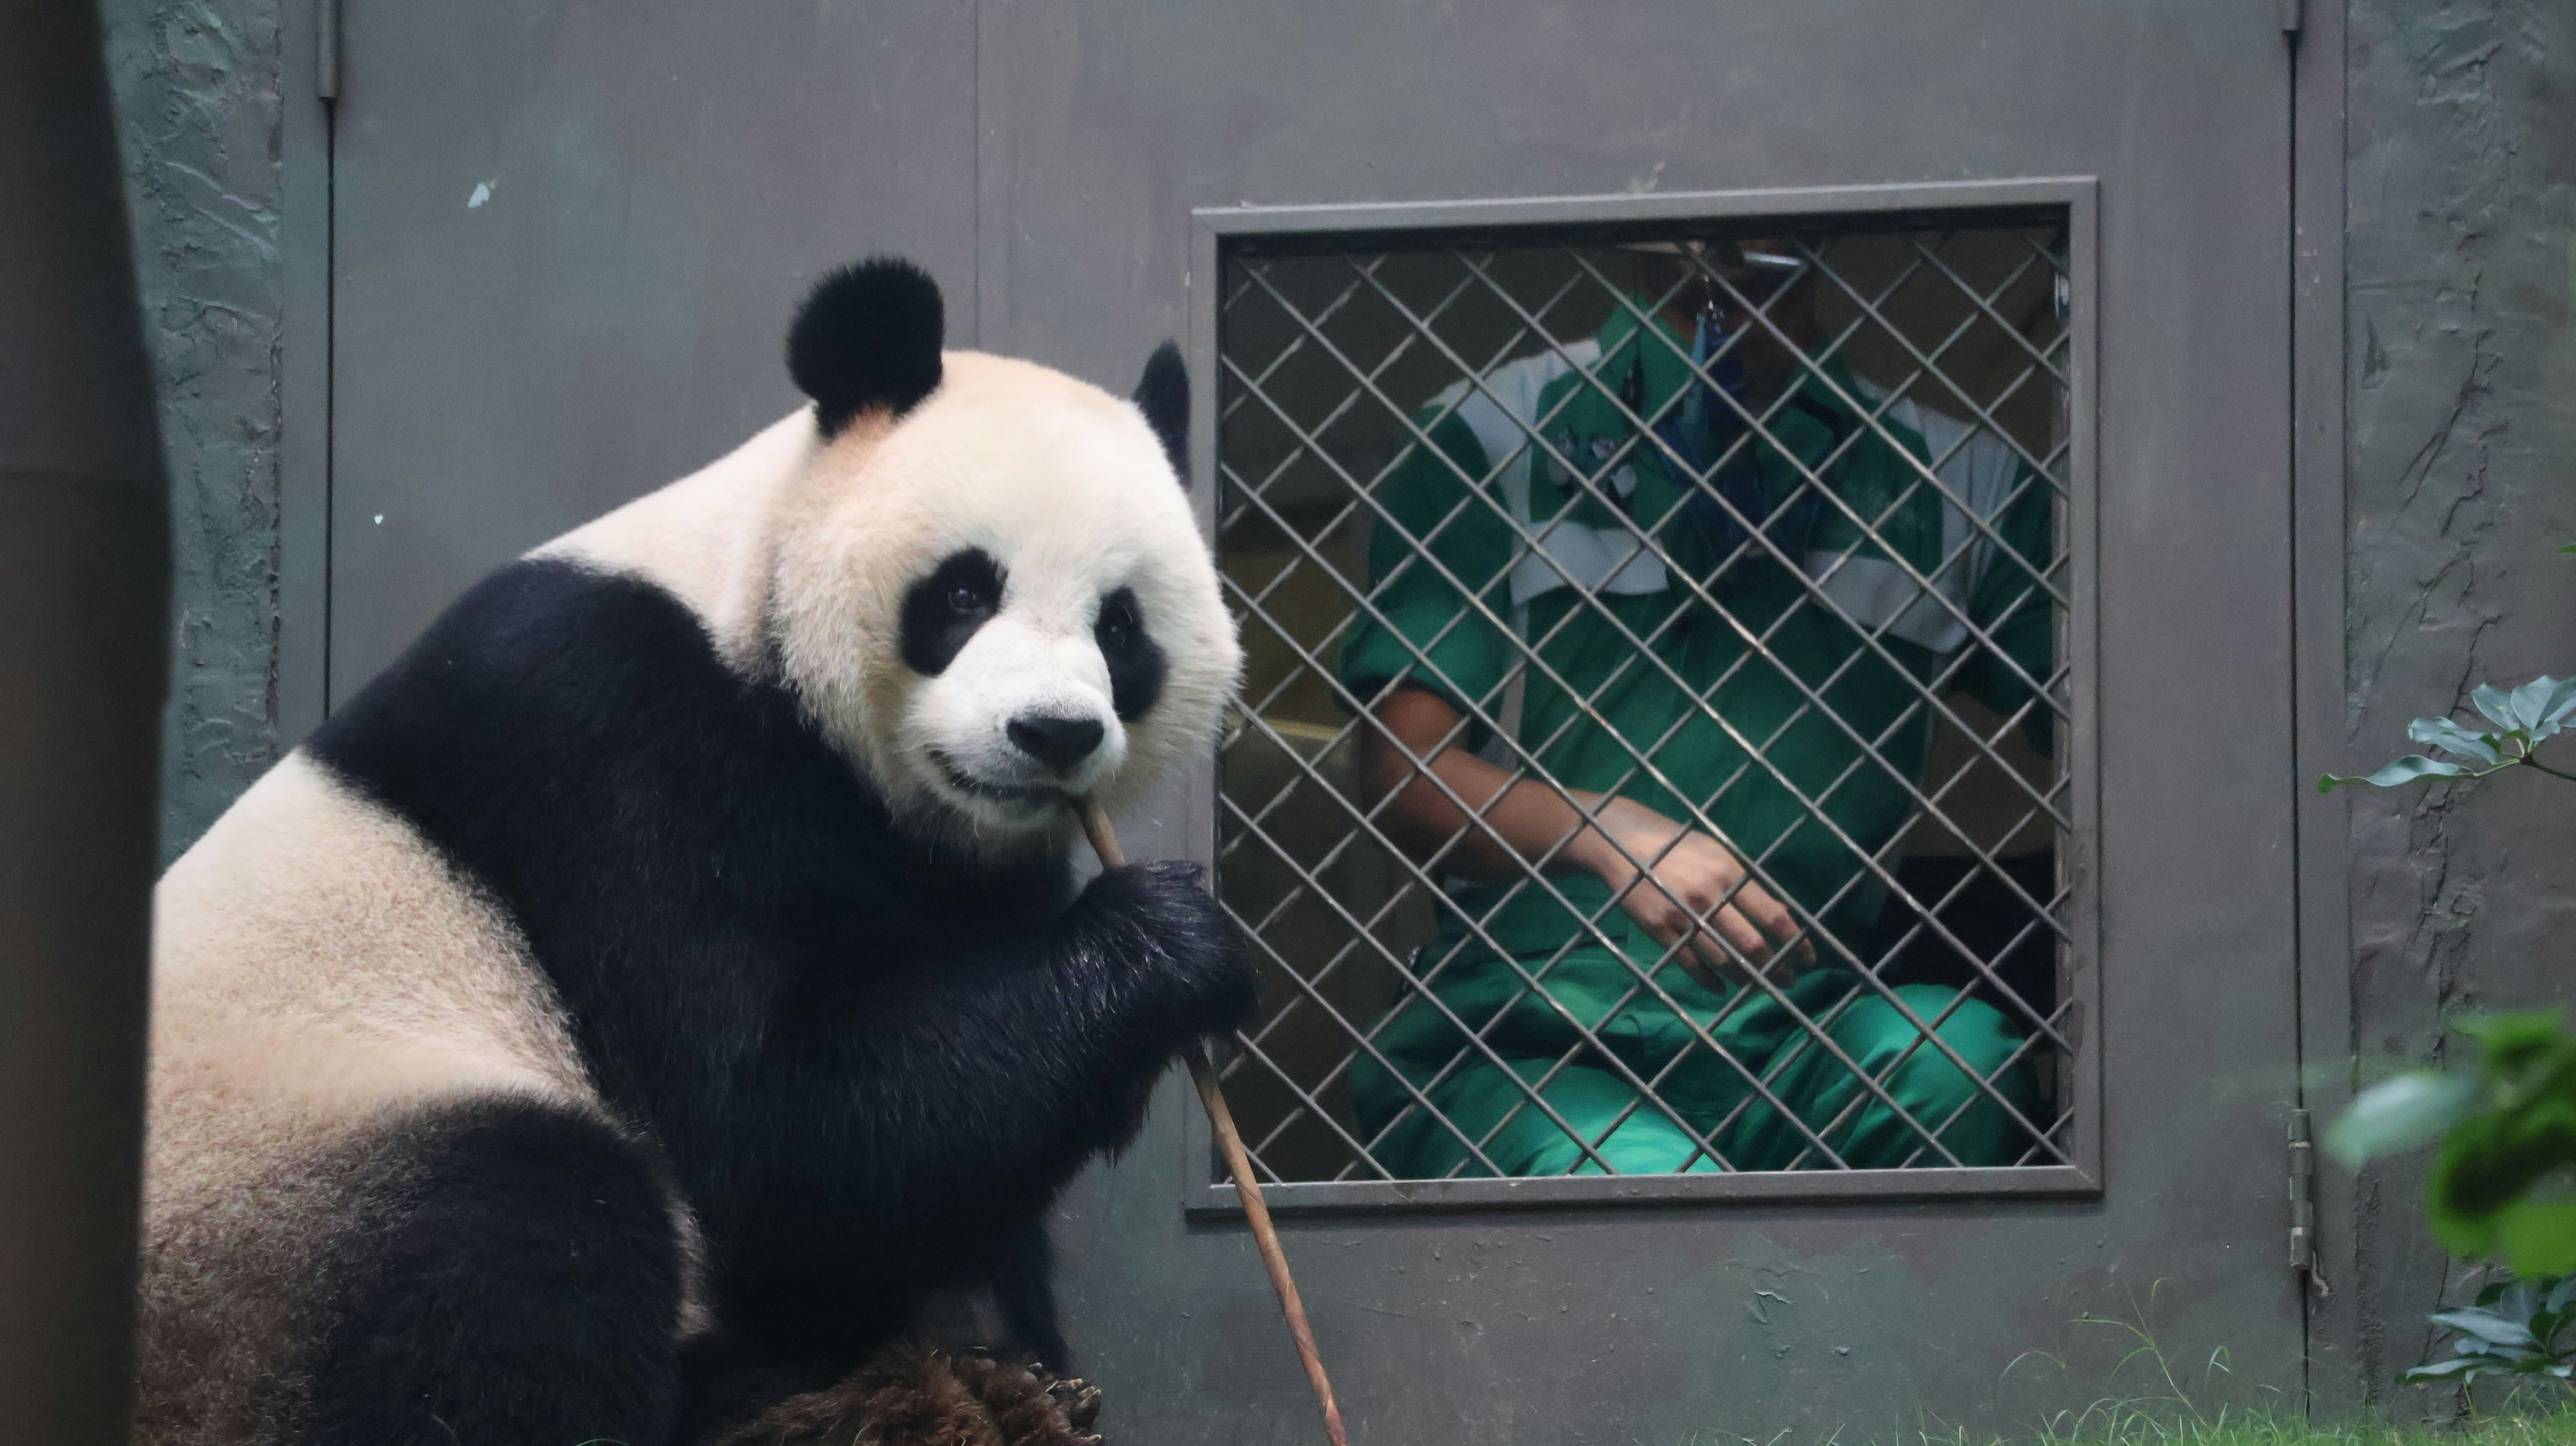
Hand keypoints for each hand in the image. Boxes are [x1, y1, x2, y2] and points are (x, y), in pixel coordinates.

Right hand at [1570, 796, 1814, 990]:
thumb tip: (1783, 917)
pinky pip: (1690, 965)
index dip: (1795, 943)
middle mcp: (1708, 896)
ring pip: (1723, 960)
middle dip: (1776, 969)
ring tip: (1760, 986)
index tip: (1807, 960)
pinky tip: (1722, 988)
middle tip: (1788, 981)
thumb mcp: (1719, 854)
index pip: (1773, 917)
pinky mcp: (1658, 930)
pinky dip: (1709, 981)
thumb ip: (1748, 884)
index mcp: (1729, 873)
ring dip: (1747, 979)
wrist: (1622, 842)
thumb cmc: (1679, 846)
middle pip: (1751, 945)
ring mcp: (1681, 916)